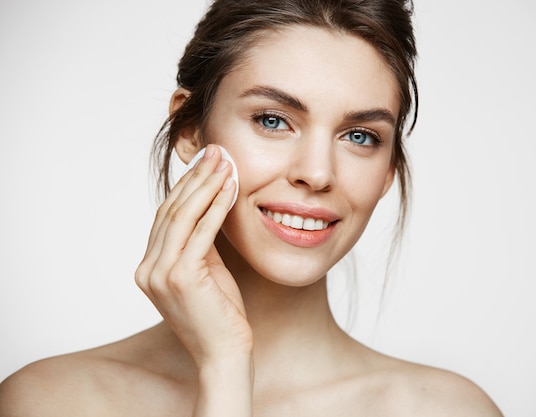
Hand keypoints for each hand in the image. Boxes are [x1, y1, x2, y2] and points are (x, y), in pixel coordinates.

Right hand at [135, 145, 250, 366]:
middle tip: (216, 151)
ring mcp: (160, 274)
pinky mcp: (180, 278)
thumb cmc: (220, 314)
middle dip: (196, 177)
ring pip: (183, 216)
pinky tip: (231, 187)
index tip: (205, 163)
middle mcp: (148, 269)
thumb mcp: (206, 271)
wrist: (224, 353)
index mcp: (149, 267)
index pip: (167, 216)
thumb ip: (200, 244)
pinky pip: (201, 233)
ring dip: (207, 185)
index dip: (186, 186)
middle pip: (172, 211)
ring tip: (225, 162)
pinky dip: (217, 206)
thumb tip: (210, 207)